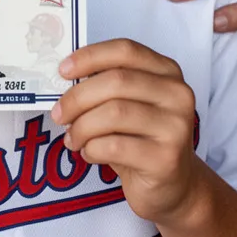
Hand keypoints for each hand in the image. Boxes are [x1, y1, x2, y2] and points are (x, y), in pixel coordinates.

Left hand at [52, 39, 201, 226]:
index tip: (62, 70)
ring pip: (114, 113)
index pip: (126, 50)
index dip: (91, 56)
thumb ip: (106, 85)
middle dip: (78, 97)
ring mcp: (176, 127)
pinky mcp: (165, 158)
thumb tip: (65, 77)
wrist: (173, 186)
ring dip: (82, 127)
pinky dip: (91, 148)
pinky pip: (114, 146)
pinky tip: (88, 153)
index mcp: (167, 72)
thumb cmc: (141, 139)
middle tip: (58, 114)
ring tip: (72, 139)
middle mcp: (177, 95)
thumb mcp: (129, 104)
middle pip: (116, 81)